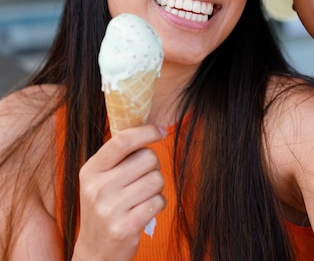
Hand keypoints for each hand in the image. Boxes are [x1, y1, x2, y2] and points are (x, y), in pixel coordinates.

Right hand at [73, 125, 166, 259]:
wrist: (95, 252)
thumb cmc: (104, 208)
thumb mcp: (99, 180)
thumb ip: (118, 157)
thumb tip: (149, 128)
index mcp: (90, 171)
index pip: (122, 141)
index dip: (146, 132)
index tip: (160, 130)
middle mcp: (97, 188)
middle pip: (148, 158)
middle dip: (153, 166)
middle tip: (142, 180)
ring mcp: (110, 209)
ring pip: (157, 179)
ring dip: (156, 188)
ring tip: (141, 198)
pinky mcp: (126, 226)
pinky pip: (159, 201)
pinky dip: (158, 204)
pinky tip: (144, 211)